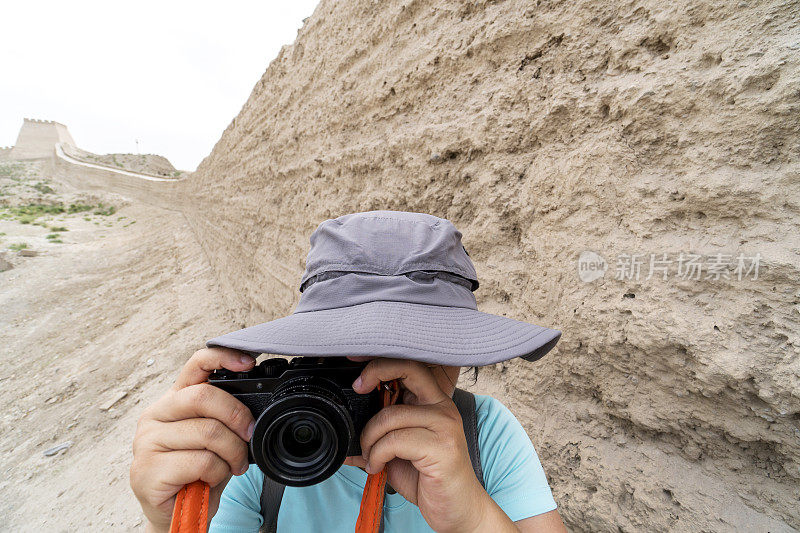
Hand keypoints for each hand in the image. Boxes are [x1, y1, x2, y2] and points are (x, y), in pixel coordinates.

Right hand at [130, 347, 255, 532]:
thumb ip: (222, 416)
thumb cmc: (197, 472)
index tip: (248, 362)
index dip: (222, 358)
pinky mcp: (147, 470)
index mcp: (173, 400)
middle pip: (203, 397)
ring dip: (232, 452)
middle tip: (249, 435)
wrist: (176, 514)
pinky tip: (210, 478)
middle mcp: (155, 415)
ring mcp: (147, 442)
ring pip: (207, 432)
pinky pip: (200, 461)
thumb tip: (253, 408)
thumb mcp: (214, 437)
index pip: (195, 365)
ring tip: (232, 465)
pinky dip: (217, 472)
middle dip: (237, 416)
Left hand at [345, 358, 501, 532]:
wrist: (458, 509)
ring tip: (370, 457)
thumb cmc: (430, 479)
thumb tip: (346, 432)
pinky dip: (377, 455)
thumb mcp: (401, 451)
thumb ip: (381, 434)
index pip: (411, 366)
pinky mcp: (442, 447)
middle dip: (375, 373)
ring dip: (369, 439)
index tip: (360, 376)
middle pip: (407, 371)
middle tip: (358, 391)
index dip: (383, 363)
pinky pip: (395, 440)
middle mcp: (443, 408)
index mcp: (434, 403)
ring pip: (390, 415)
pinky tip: (378, 466)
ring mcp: (445, 426)